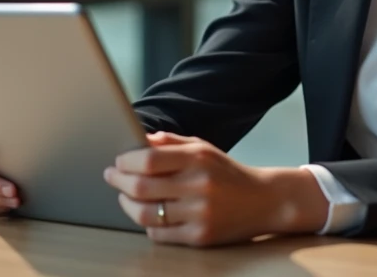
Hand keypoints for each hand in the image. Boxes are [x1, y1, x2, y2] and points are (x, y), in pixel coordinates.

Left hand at [104, 131, 327, 245]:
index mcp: (198, 158)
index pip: (148, 160)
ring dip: (127, 205)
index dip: (126, 161)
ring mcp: (199, 213)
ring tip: (125, 197)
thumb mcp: (204, 148)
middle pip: (141, 187)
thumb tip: (140, 140)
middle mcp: (198, 185)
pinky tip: (148, 215)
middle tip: (112, 177)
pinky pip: (160, 234)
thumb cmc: (228, 173)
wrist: (265, 200)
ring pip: (146, 214)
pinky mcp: (201, 237)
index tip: (118, 161)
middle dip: (119, 181)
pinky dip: (148, 224)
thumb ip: (171, 142)